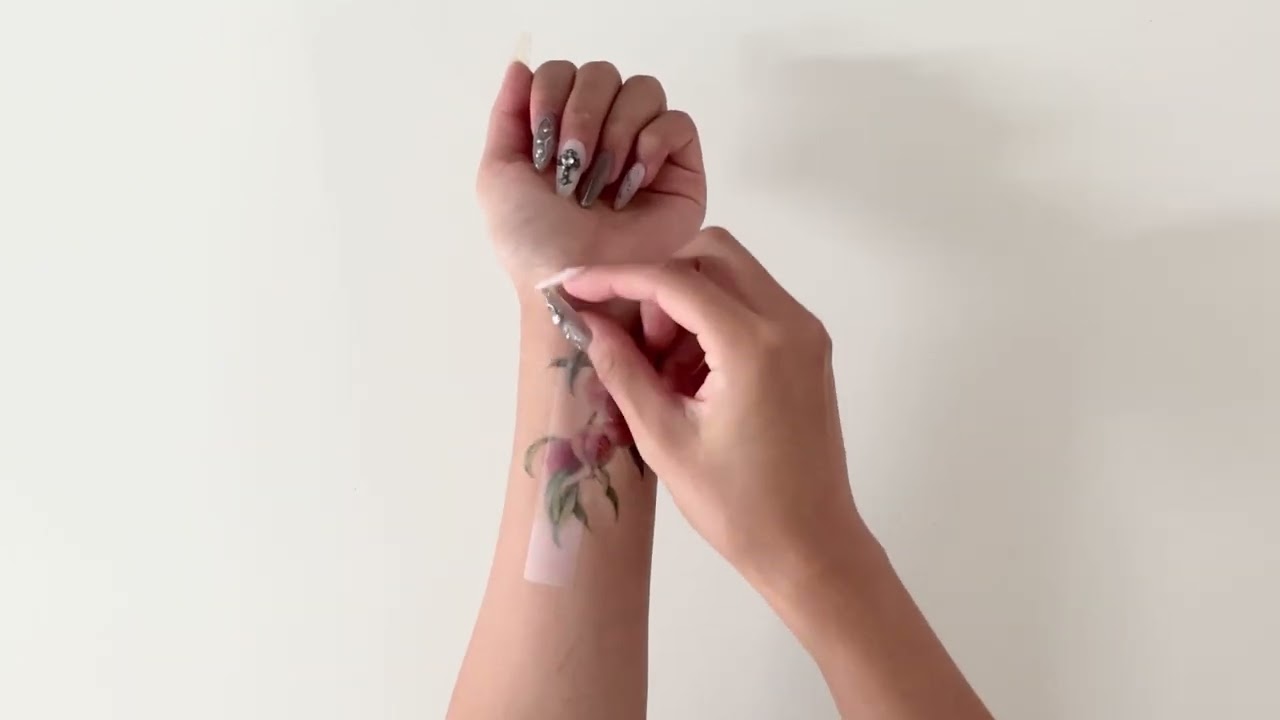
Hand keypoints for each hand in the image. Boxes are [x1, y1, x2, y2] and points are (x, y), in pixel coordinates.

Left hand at [477, 60, 706, 292]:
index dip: (551, 94)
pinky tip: (632, 183)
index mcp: (563, 131)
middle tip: (571, 165)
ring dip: (614, 131)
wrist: (573, 283)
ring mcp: (646, 151)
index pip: (565, 72)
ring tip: (600, 183)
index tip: (541, 143)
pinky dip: (652, 145)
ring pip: (643, 90)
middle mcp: (605, 133)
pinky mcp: (682, 172)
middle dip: (581, 114)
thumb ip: (507, 115)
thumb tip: (521, 65)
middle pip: (603, 74)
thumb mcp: (497, 175)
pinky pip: (678, 123)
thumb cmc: (533, 241)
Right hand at [559, 228, 867, 588]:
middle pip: (712, 255)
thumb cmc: (739, 508)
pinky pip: (754, 304)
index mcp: (755, 346)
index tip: (574, 286)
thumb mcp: (665, 439)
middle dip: (660, 282)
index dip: (617, 277)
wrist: (811, 547)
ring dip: (688, 301)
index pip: (675, 280)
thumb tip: (588, 322)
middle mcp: (790, 324)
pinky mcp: (810, 349)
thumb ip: (624, 370)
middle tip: (638, 340)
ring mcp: (806, 334)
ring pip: (734, 275)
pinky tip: (691, 376)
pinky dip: (714, 320)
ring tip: (663, 369)